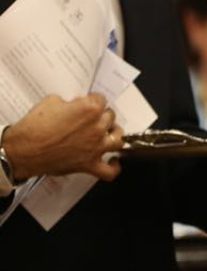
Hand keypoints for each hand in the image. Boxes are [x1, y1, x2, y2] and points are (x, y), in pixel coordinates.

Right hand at [5, 94, 122, 181]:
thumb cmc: (34, 127)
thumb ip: (69, 102)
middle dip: (101, 115)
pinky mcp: (89, 165)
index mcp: (89, 110)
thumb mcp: (50, 102)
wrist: (23, 151)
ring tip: (108, 132)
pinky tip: (113, 162)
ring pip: (118, 139)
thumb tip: (76, 104)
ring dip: (114, 134)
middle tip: (91, 117)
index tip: (89, 101)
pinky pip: (109, 171)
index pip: (101, 99)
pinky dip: (114, 168)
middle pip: (110, 117)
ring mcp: (95, 148)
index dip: (93, 99)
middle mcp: (97, 128)